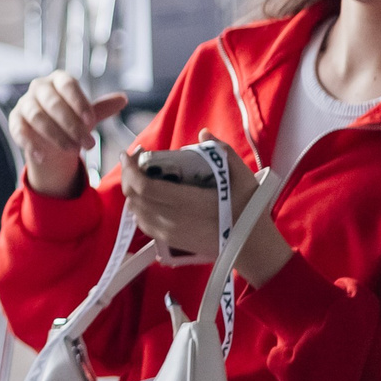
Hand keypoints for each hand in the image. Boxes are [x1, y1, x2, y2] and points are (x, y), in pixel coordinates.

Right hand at [9, 71, 127, 196]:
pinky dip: (31, 144)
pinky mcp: (15, 120)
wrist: (50, 138)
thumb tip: (123, 99)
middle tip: (87, 144)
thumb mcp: (87, 115)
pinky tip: (43, 156)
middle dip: (71, 125)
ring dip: (55, 135)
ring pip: (37, 116)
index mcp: (59, 80)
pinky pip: (19, 130)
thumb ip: (102, 108)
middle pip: (53, 102)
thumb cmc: (70, 121)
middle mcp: (39, 87)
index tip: (91, 120)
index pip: (68, 85)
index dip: (79, 101)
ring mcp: (24, 103)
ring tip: (73, 151)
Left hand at [118, 129, 288, 281]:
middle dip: (128, 176)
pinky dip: (138, 208)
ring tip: (139, 177)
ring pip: (135, 212)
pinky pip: (143, 224)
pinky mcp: (171, 242)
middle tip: (133, 161)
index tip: (127, 154)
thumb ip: (222, 151)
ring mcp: (169, 233)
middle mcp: (172, 219)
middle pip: (134, 197)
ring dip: (132, 193)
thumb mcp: (242, 176)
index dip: (130, 169)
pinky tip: (146, 199)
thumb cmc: (249, 210)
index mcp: (186, 202)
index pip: (144, 186)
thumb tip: (203, 132)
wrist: (253, 248)